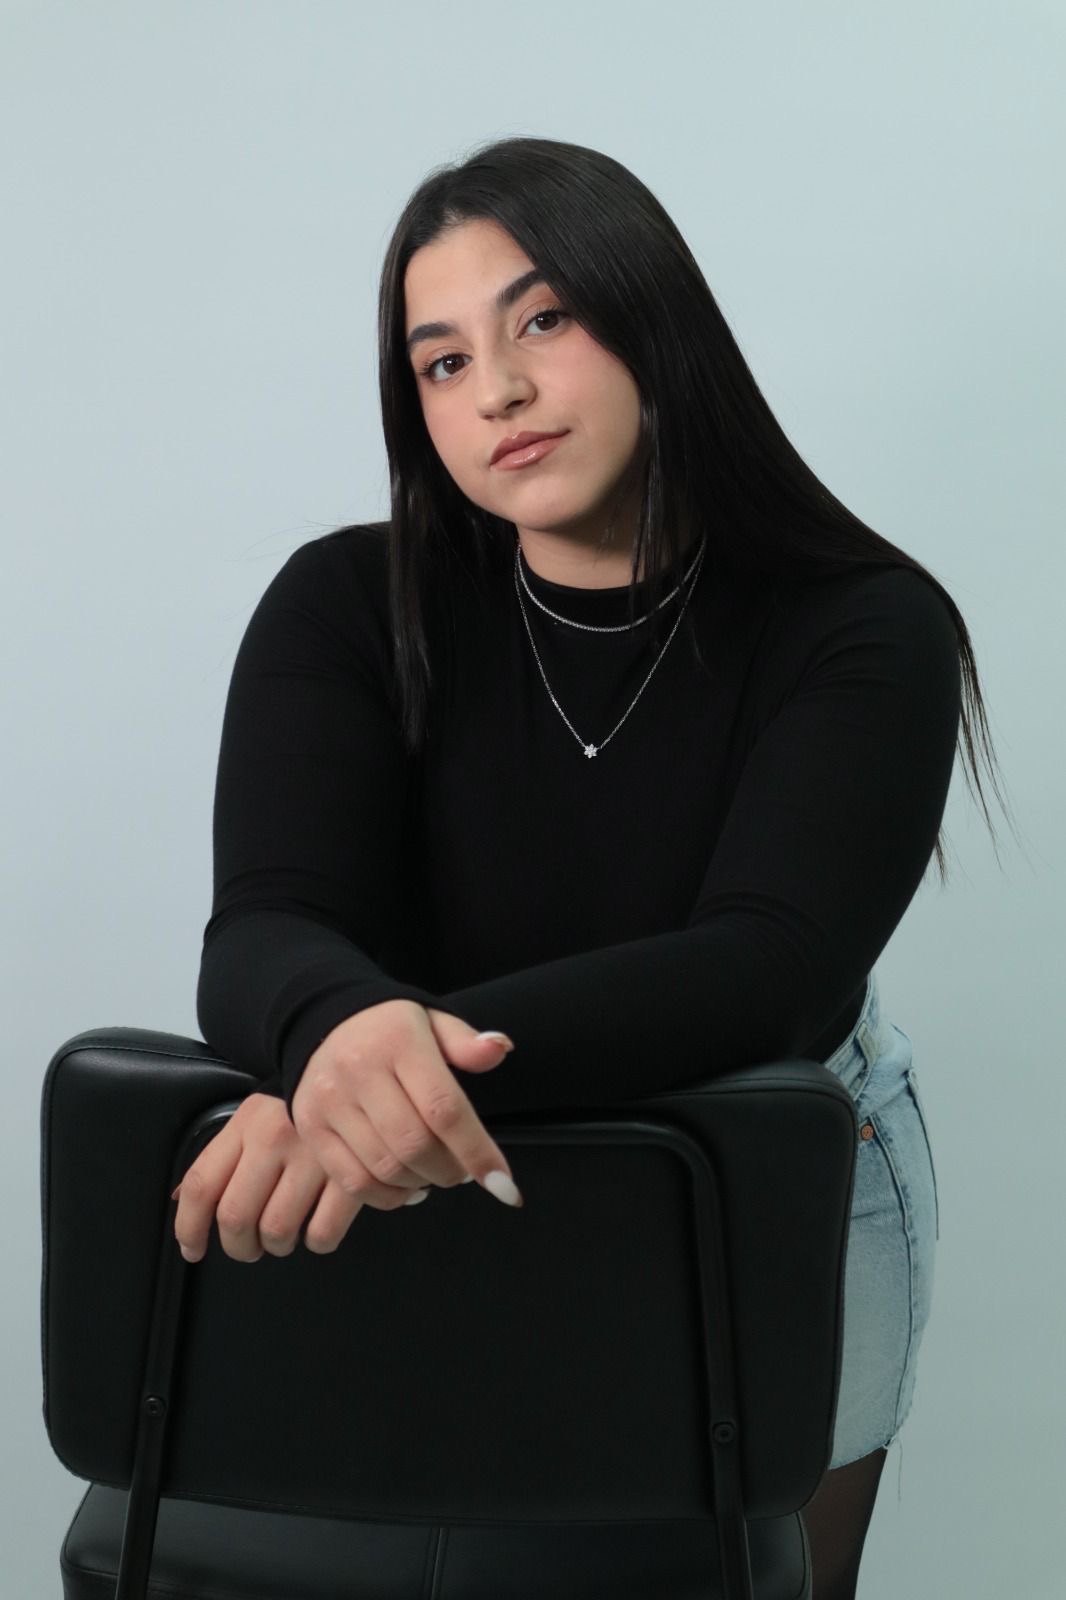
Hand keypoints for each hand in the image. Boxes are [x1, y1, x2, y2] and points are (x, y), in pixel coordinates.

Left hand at [173, 1091, 366, 1263]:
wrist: (352, 1076)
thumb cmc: (296, 1105)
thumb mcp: (252, 1117)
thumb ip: (220, 1156)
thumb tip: (183, 1200)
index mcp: (247, 1124)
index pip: (202, 1185)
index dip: (189, 1227)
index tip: (191, 1249)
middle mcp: (275, 1139)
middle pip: (236, 1217)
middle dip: (237, 1246)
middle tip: (246, 1246)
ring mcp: (314, 1158)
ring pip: (277, 1231)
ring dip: (275, 1245)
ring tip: (283, 1235)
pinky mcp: (350, 1175)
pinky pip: (322, 1233)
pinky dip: (316, 1241)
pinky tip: (316, 1227)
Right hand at [291, 999, 522, 1209]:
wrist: (325, 1022)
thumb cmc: (392, 1030)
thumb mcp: (433, 1022)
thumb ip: (466, 1042)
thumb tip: (499, 1049)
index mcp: (398, 1042)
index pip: (444, 1107)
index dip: (477, 1151)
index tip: (505, 1185)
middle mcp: (359, 1071)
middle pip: (414, 1145)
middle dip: (451, 1170)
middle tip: (464, 1170)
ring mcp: (329, 1102)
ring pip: (384, 1169)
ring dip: (422, 1183)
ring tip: (436, 1173)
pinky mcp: (311, 1128)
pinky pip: (353, 1182)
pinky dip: (388, 1197)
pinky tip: (407, 1186)